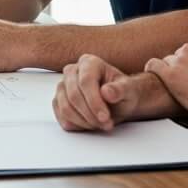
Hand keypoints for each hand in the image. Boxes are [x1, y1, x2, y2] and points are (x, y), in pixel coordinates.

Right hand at [53, 55, 174, 131]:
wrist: (117, 101)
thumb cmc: (123, 92)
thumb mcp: (129, 90)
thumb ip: (120, 89)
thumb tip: (107, 92)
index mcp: (89, 62)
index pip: (85, 81)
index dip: (94, 101)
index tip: (105, 117)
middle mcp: (72, 70)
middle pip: (73, 95)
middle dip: (90, 115)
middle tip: (106, 124)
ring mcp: (63, 85)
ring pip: (65, 107)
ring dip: (84, 122)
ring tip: (100, 124)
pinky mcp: (59, 99)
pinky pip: (61, 115)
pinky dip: (75, 124)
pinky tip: (89, 124)